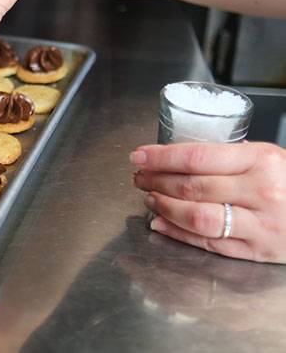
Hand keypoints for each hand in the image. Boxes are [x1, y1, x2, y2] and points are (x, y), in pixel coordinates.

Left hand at [131, 141, 285, 262]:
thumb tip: (175, 157)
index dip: (161, 157)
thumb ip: (227, 156)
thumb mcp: (266, 156)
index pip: (197, 156)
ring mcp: (260, 224)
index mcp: (260, 160)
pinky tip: (160, 223)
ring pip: (197, 216)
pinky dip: (179, 233)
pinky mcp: (259, 251)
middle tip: (139, 176)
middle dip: (156, 180)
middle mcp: (260, 191)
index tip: (138, 155)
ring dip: (164, 207)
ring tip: (148, 197)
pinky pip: (210, 243)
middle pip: (192, 186)